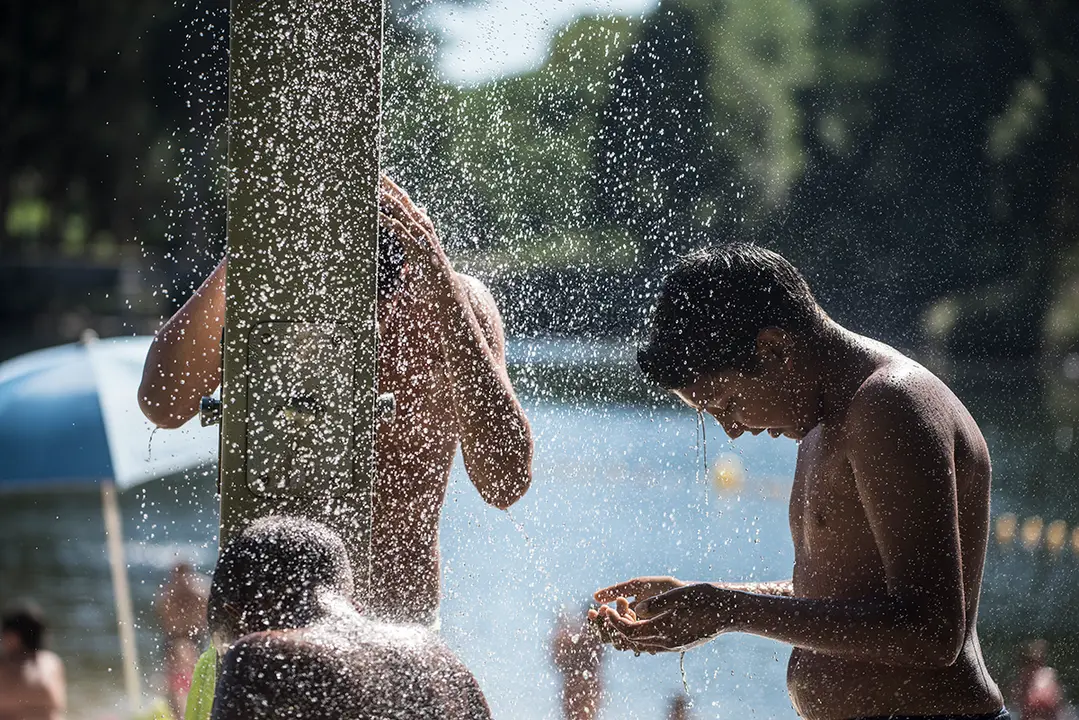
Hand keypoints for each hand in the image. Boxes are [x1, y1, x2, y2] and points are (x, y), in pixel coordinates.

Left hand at [377, 175, 447, 272]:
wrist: (447, 295)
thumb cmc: (433, 274)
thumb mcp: (424, 247)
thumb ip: (420, 228)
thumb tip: (422, 208)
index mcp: (422, 227)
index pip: (405, 202)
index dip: (392, 187)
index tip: (378, 174)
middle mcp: (423, 229)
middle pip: (403, 201)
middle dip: (388, 186)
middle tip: (372, 170)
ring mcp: (422, 238)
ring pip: (402, 212)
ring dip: (386, 198)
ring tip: (372, 185)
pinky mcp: (419, 250)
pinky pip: (402, 231)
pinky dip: (388, 220)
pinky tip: (376, 213)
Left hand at [592, 583, 737, 653]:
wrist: (730, 612)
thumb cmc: (706, 599)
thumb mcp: (680, 595)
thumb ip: (658, 602)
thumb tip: (637, 607)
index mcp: (666, 631)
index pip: (630, 631)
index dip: (614, 621)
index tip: (604, 608)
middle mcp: (667, 643)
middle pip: (632, 640)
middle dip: (615, 627)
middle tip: (604, 611)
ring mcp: (673, 645)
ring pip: (640, 644)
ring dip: (625, 631)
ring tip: (616, 615)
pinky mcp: (677, 643)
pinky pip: (651, 643)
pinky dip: (638, 634)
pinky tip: (636, 621)